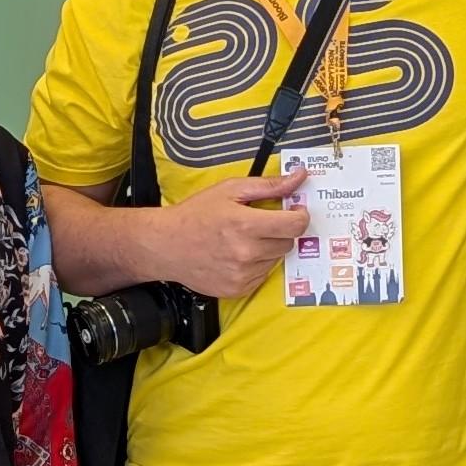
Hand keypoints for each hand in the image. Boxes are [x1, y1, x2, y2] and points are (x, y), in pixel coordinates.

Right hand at [145, 170, 309, 298]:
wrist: (166, 245)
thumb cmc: (195, 216)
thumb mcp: (230, 190)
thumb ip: (269, 185)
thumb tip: (298, 176)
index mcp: (246, 225)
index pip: (295, 225)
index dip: (299, 216)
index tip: (293, 211)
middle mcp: (246, 253)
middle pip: (288, 242)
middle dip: (279, 231)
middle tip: (259, 224)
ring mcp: (242, 274)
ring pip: (276, 259)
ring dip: (267, 249)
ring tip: (242, 240)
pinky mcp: (238, 289)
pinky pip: (262, 275)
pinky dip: (255, 265)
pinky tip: (236, 255)